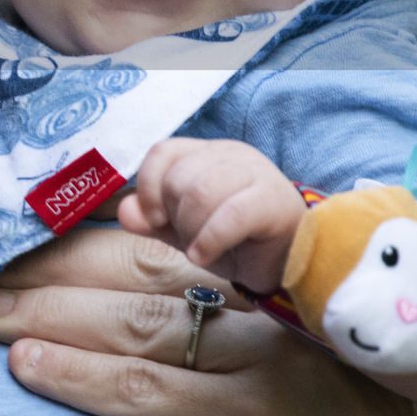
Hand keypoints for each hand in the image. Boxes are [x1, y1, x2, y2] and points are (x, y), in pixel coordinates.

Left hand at [0, 228, 416, 415]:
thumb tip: (122, 306)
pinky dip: (77, 377)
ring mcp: (256, 369)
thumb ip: (227, 324)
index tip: (22, 246)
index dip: (81, 245)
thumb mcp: (289, 360)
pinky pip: (145, 393)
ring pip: (131, 325)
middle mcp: (262, 315)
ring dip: (46, 316)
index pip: (157, 250)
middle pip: (133, 276)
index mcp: (267, 290)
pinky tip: (27, 369)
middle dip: (48, 274)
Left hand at [117, 137, 308, 291]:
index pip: (163, 151)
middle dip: (175, 217)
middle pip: (178, 176)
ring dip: (191, 230)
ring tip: (201, 249)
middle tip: (191, 239)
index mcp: (207, 153)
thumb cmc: (238, 243)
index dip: (149, 186)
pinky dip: (208, 240)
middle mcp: (230, 154)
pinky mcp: (273, 199)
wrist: (292, 263)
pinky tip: (205, 257)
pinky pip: (229, 215)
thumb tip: (124, 211)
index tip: (155, 220)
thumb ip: (154, 220)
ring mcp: (255, 172)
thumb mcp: (186, 232)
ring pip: (200, 192)